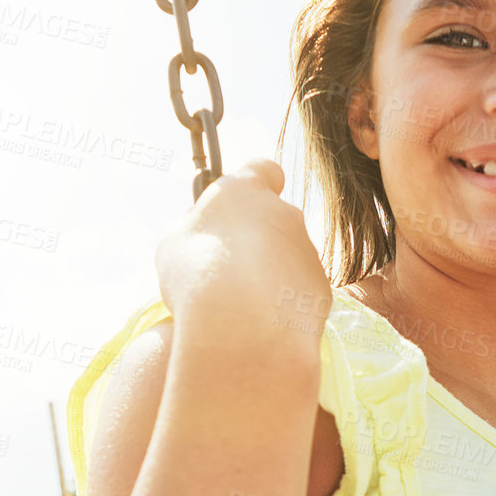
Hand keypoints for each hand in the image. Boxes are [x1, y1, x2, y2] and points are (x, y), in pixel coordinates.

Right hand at [154, 157, 331, 350]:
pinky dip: (284, 303)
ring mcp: (307, 250)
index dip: (255, 185)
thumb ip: (193, 228)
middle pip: (274, 220)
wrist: (240, 326)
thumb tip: (201, 227)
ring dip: (270, 275)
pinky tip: (261, 321)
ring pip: (289, 258)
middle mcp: (284, 213)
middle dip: (258, 241)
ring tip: (241, 305)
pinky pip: (300, 291)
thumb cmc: (196, 276)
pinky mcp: (320, 287)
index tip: (244, 203)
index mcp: (245, 192)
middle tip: (229, 272)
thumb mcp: (175, 244)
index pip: (262, 170)